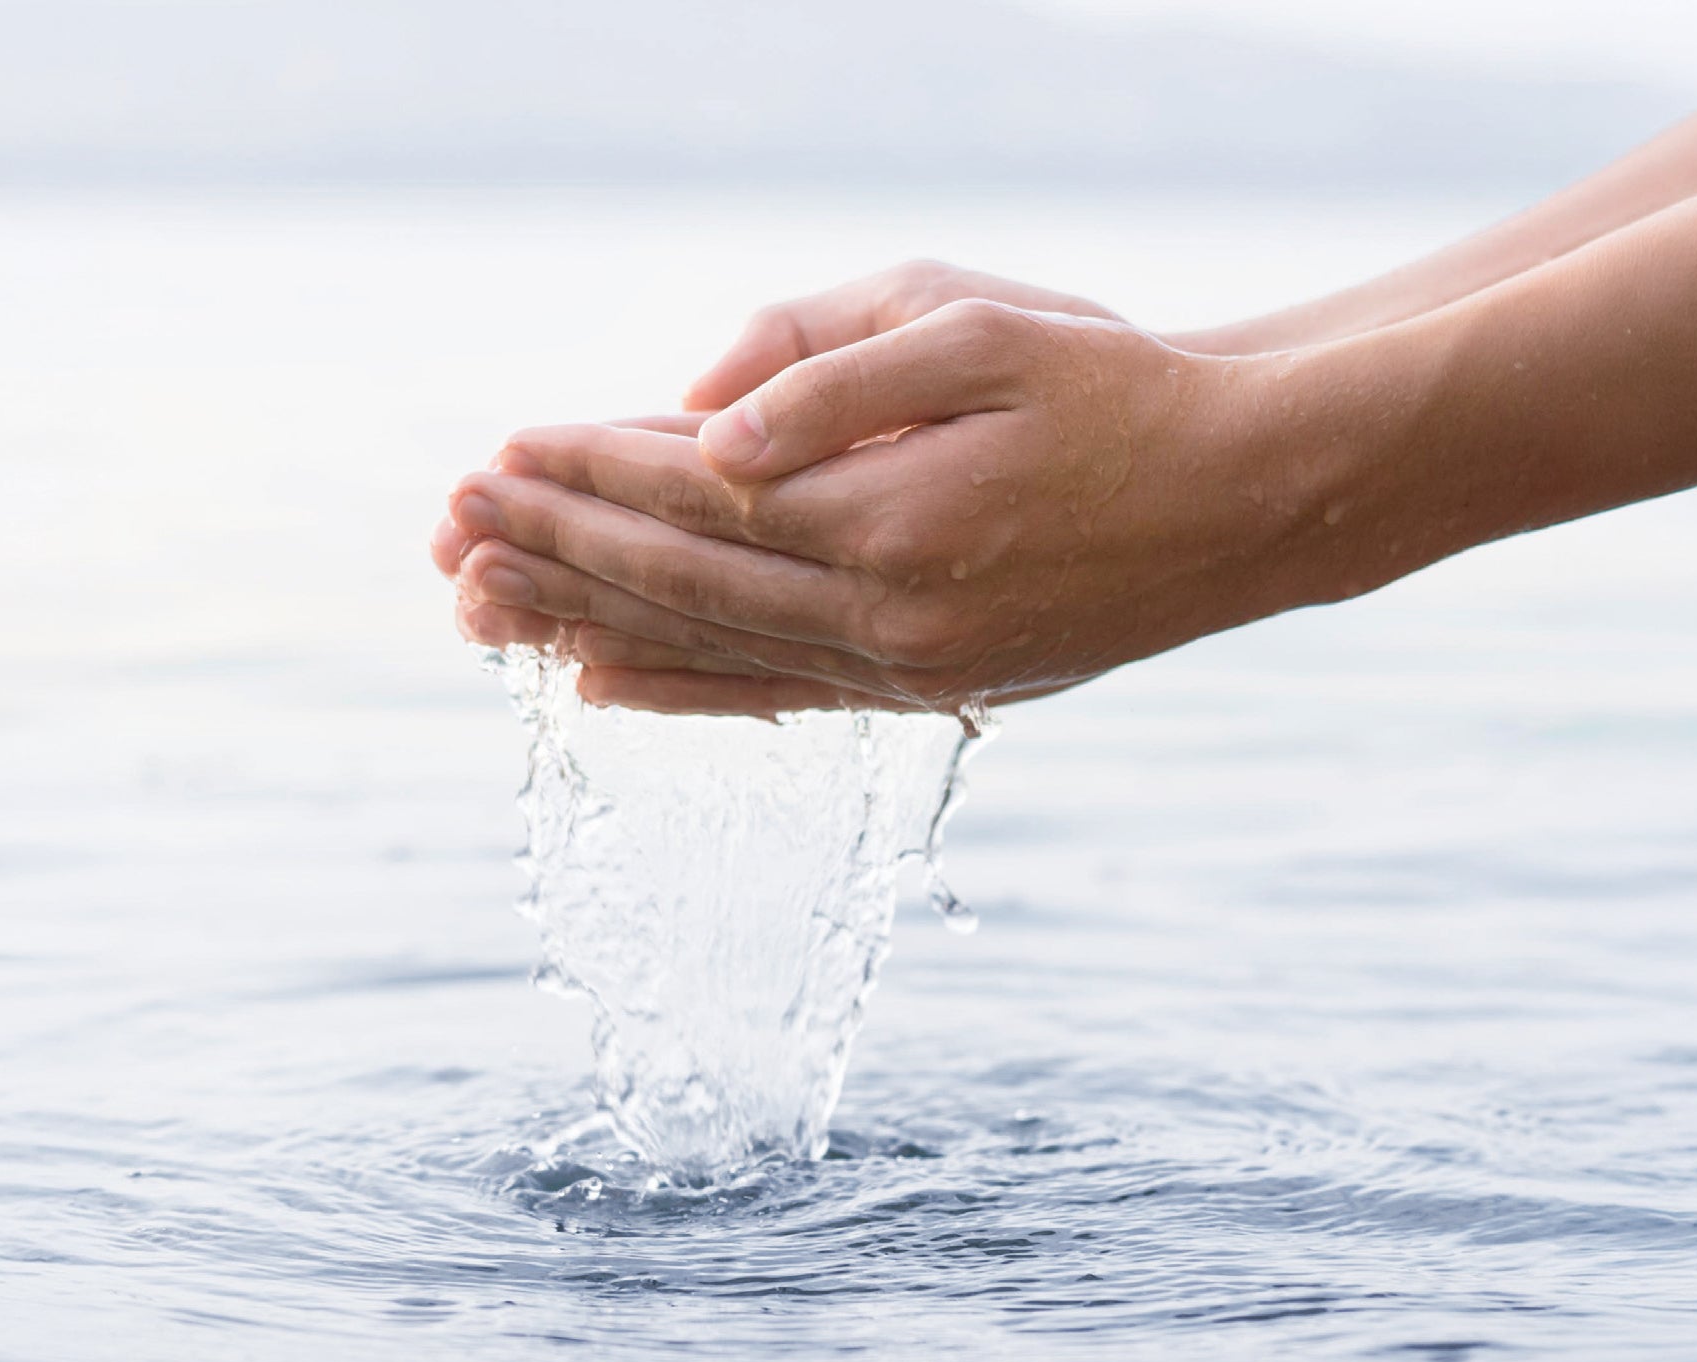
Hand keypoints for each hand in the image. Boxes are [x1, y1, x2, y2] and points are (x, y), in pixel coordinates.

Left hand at [434, 260, 1117, 708]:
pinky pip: (771, 698)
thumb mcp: (984, 328)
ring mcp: (904, 667)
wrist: (1248, 496)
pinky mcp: (926, 689)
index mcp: (889, 515)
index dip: (585, 472)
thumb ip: (838, 371)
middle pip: (676, 582)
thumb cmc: (1119, 387)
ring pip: (708, 649)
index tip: (494, 453)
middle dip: (552, 550)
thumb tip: (707, 423)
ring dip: (583, 623)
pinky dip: (675, 691)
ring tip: (479, 604)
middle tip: (448, 528)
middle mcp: (885, 614)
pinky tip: (594, 685)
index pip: (692, 494)